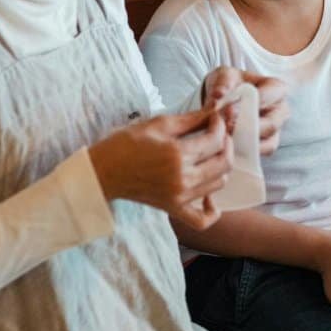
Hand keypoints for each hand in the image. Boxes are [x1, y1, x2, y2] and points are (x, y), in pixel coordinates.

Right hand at [89, 109, 232, 230]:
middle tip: (217, 134)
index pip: (215, 140)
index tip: (214, 118)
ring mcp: (180, 197)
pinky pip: (202, 219)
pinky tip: (209, 195)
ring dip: (221, 166)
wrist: (103, 172)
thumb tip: (214, 111)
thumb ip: (190, 119)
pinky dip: (212, 210)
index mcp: (177, 154)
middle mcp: (182, 178)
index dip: (219, 125)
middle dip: (226, 143)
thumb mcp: (158, 124)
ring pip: (219, 183)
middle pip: (224, 162)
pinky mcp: (174, 209)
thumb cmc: (126, 144)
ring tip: (212, 154)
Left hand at [203, 66, 289, 156]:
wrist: (226, 97)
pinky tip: (227, 150)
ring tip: (225, 139)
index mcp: (276, 89)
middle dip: (248, 128)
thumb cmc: (230, 84)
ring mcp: (275, 130)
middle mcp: (280, 111)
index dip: (249, 105)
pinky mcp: (265, 146)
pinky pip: (259, 154)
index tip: (228, 111)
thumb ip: (222, 84)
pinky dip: (243, 154)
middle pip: (271, 124)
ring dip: (246, 143)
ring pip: (267, 143)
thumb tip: (218, 97)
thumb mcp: (225, 76)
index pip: (268, 97)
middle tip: (226, 127)